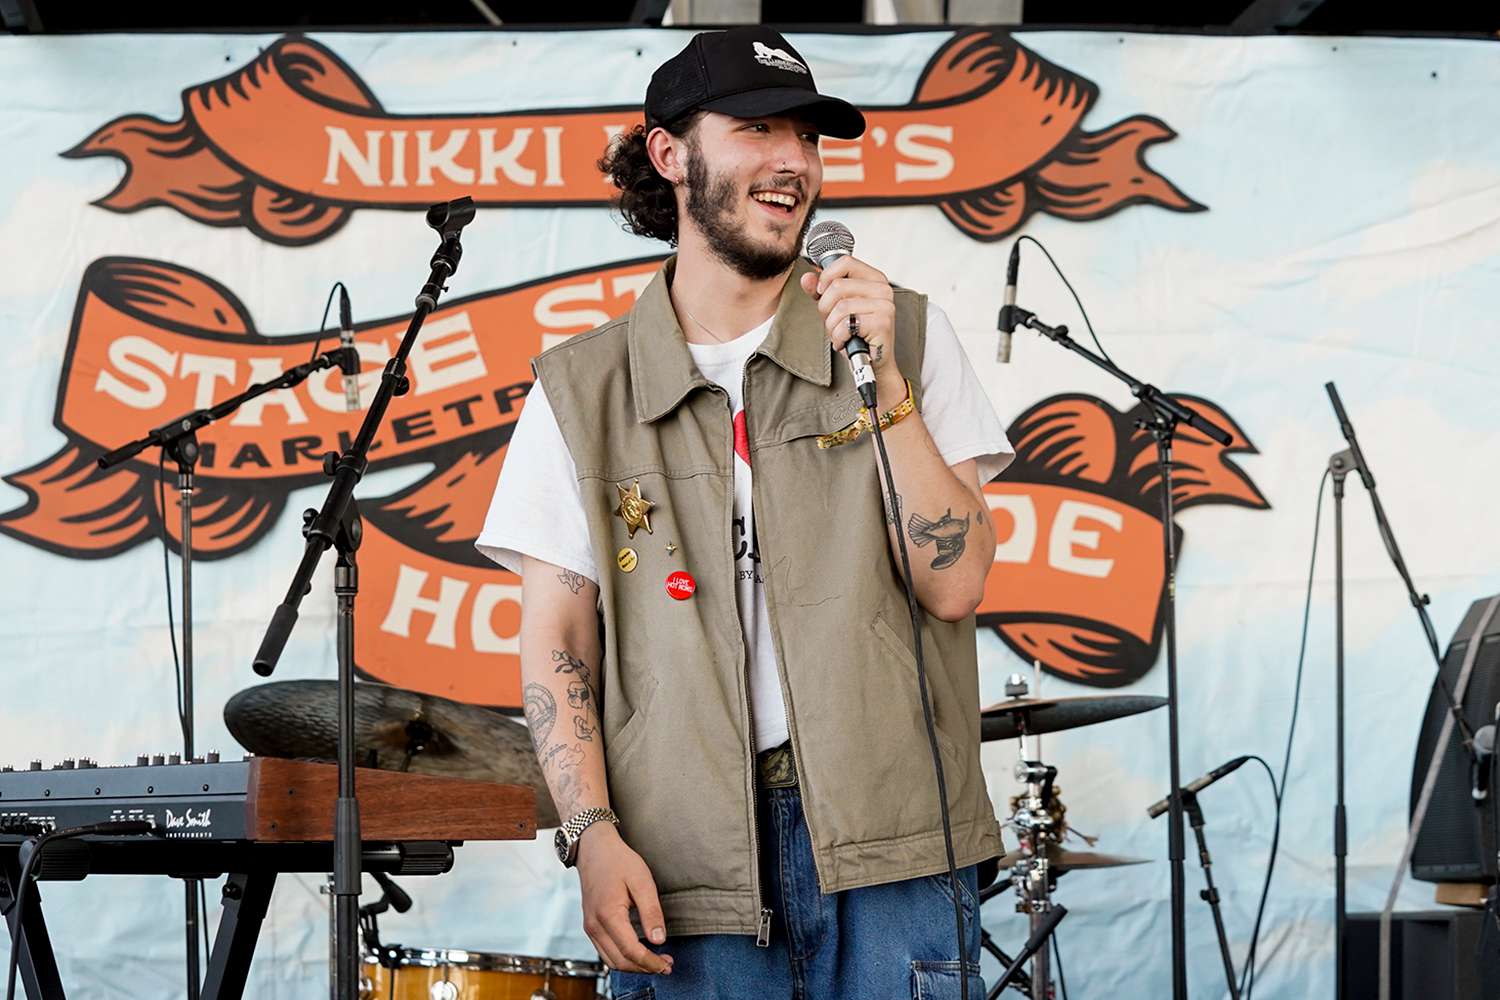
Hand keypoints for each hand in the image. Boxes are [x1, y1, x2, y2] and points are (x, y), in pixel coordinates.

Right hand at [575, 822, 673, 974]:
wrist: (594, 848)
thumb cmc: (618, 861)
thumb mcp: (642, 881)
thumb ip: (651, 912)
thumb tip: (659, 940)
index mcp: (608, 914)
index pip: (630, 951)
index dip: (650, 962)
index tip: (668, 964)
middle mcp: (594, 925)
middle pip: (620, 961)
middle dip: (644, 968)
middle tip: (667, 965)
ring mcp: (589, 927)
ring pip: (611, 960)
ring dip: (633, 966)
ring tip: (656, 962)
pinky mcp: (590, 925)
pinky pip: (605, 951)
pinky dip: (622, 958)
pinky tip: (639, 952)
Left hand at [799, 256, 903, 403]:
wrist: (871, 363)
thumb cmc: (856, 334)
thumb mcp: (834, 308)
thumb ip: (820, 291)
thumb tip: (807, 278)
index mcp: (874, 278)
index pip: (845, 262)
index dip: (826, 277)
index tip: (821, 293)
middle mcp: (883, 288)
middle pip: (838, 285)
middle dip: (826, 308)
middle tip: (833, 322)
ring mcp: (885, 305)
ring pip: (840, 306)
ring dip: (832, 326)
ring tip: (841, 334)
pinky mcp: (882, 322)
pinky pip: (846, 324)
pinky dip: (839, 337)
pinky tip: (846, 342)